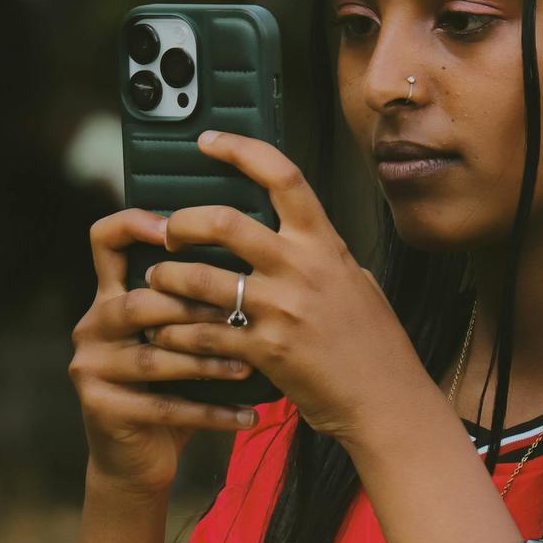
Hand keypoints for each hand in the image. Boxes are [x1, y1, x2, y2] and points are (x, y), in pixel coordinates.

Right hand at [70, 208, 259, 496]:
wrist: (137, 459)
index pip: (105, 241)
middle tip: (241, 314)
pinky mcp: (101, 408)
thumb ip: (194, 301)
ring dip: (207, 361)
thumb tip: (254, 262)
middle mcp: (93, 325)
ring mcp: (91, 367)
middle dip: (193, 308)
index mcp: (110, 297)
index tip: (175, 226)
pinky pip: (163, 405)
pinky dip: (211, 411)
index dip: (134, 224)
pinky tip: (247, 415)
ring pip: (154, 356)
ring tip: (249, 366)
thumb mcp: (178, 337)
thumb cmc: (171, 387)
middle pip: (139, 302)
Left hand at [142, 131, 422, 445]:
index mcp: (324, 244)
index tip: (207, 141)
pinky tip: (166, 333)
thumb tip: (296, 231)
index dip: (240, 150)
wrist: (386, 401)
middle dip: (182, 222)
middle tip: (168, 231)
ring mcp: (282, 310)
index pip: (282, 177)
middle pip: (224, 222)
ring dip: (166, 279)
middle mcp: (301, 268)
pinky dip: (175, 332)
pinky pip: (203, 333)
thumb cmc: (373, 345)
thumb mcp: (355, 282)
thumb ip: (321, 254)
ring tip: (156, 283)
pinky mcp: (264, 351)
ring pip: (200, 279)